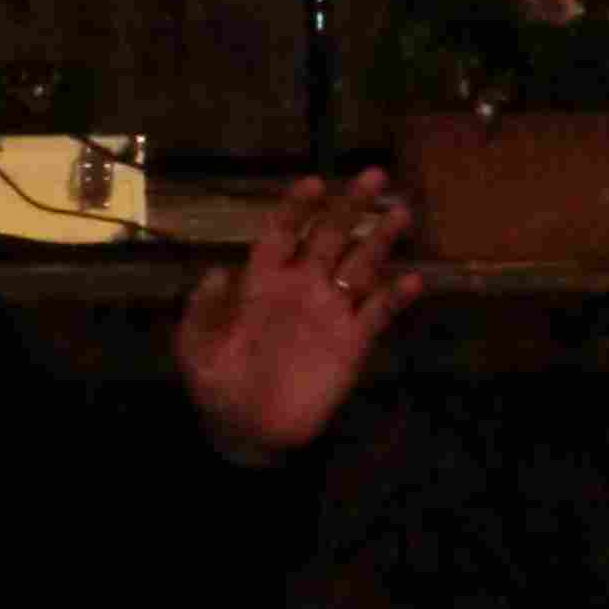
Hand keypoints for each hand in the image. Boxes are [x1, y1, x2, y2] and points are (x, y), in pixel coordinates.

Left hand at [175, 170, 420, 461]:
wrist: (246, 433)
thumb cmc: (216, 385)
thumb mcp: (194, 345)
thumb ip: (204, 308)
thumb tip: (218, 270)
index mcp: (261, 282)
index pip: (282, 232)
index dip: (297, 208)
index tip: (314, 183)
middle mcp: (300, 287)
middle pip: (329, 236)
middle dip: (350, 206)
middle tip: (373, 175)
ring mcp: (329, 313)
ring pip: (360, 266)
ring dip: (380, 240)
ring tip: (400, 213)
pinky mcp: (352, 344)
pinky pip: (378, 313)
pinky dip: (396, 297)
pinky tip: (413, 280)